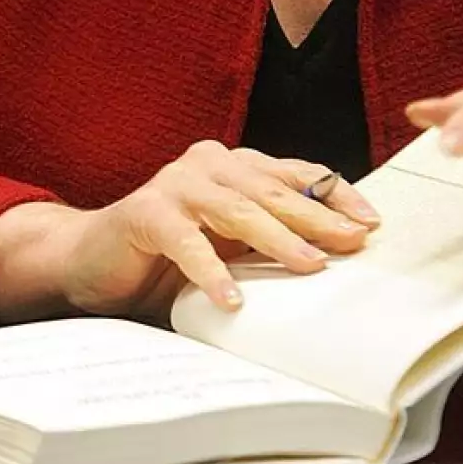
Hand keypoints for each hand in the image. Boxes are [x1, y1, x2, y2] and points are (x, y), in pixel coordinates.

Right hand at [0, 142, 378, 323]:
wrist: (91, 261)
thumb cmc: (167, 257)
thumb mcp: (228, 245)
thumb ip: (265, 241)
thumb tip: (333, 262)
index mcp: (236, 166)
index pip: (297, 174)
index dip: (335, 195)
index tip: (371, 223)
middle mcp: (210, 163)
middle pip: (275, 190)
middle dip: (319, 218)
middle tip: (354, 244)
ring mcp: (177, 184)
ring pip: (239, 210)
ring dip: (278, 240)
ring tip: (310, 267)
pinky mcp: (146, 213)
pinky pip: (187, 243)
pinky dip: (212, 272)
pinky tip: (233, 300)